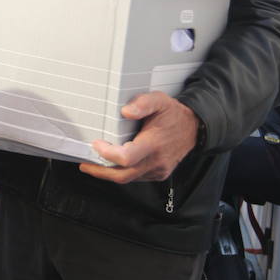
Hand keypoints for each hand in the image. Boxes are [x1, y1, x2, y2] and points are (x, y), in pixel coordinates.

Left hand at [81, 92, 199, 183]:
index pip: (126, 158)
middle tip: (85, 164)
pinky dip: (122, 172)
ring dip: (109, 173)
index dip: (107, 154)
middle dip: (101, 172)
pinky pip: (136, 177)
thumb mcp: (159, 100)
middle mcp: (156, 161)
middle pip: (123, 175)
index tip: (96, 144)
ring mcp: (158, 170)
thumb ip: (143, 103)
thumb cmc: (173, 114)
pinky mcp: (158, 173)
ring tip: (94, 164)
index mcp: (154, 144)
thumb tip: (126, 111)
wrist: (194, 128)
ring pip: (128, 178)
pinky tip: (112, 164)